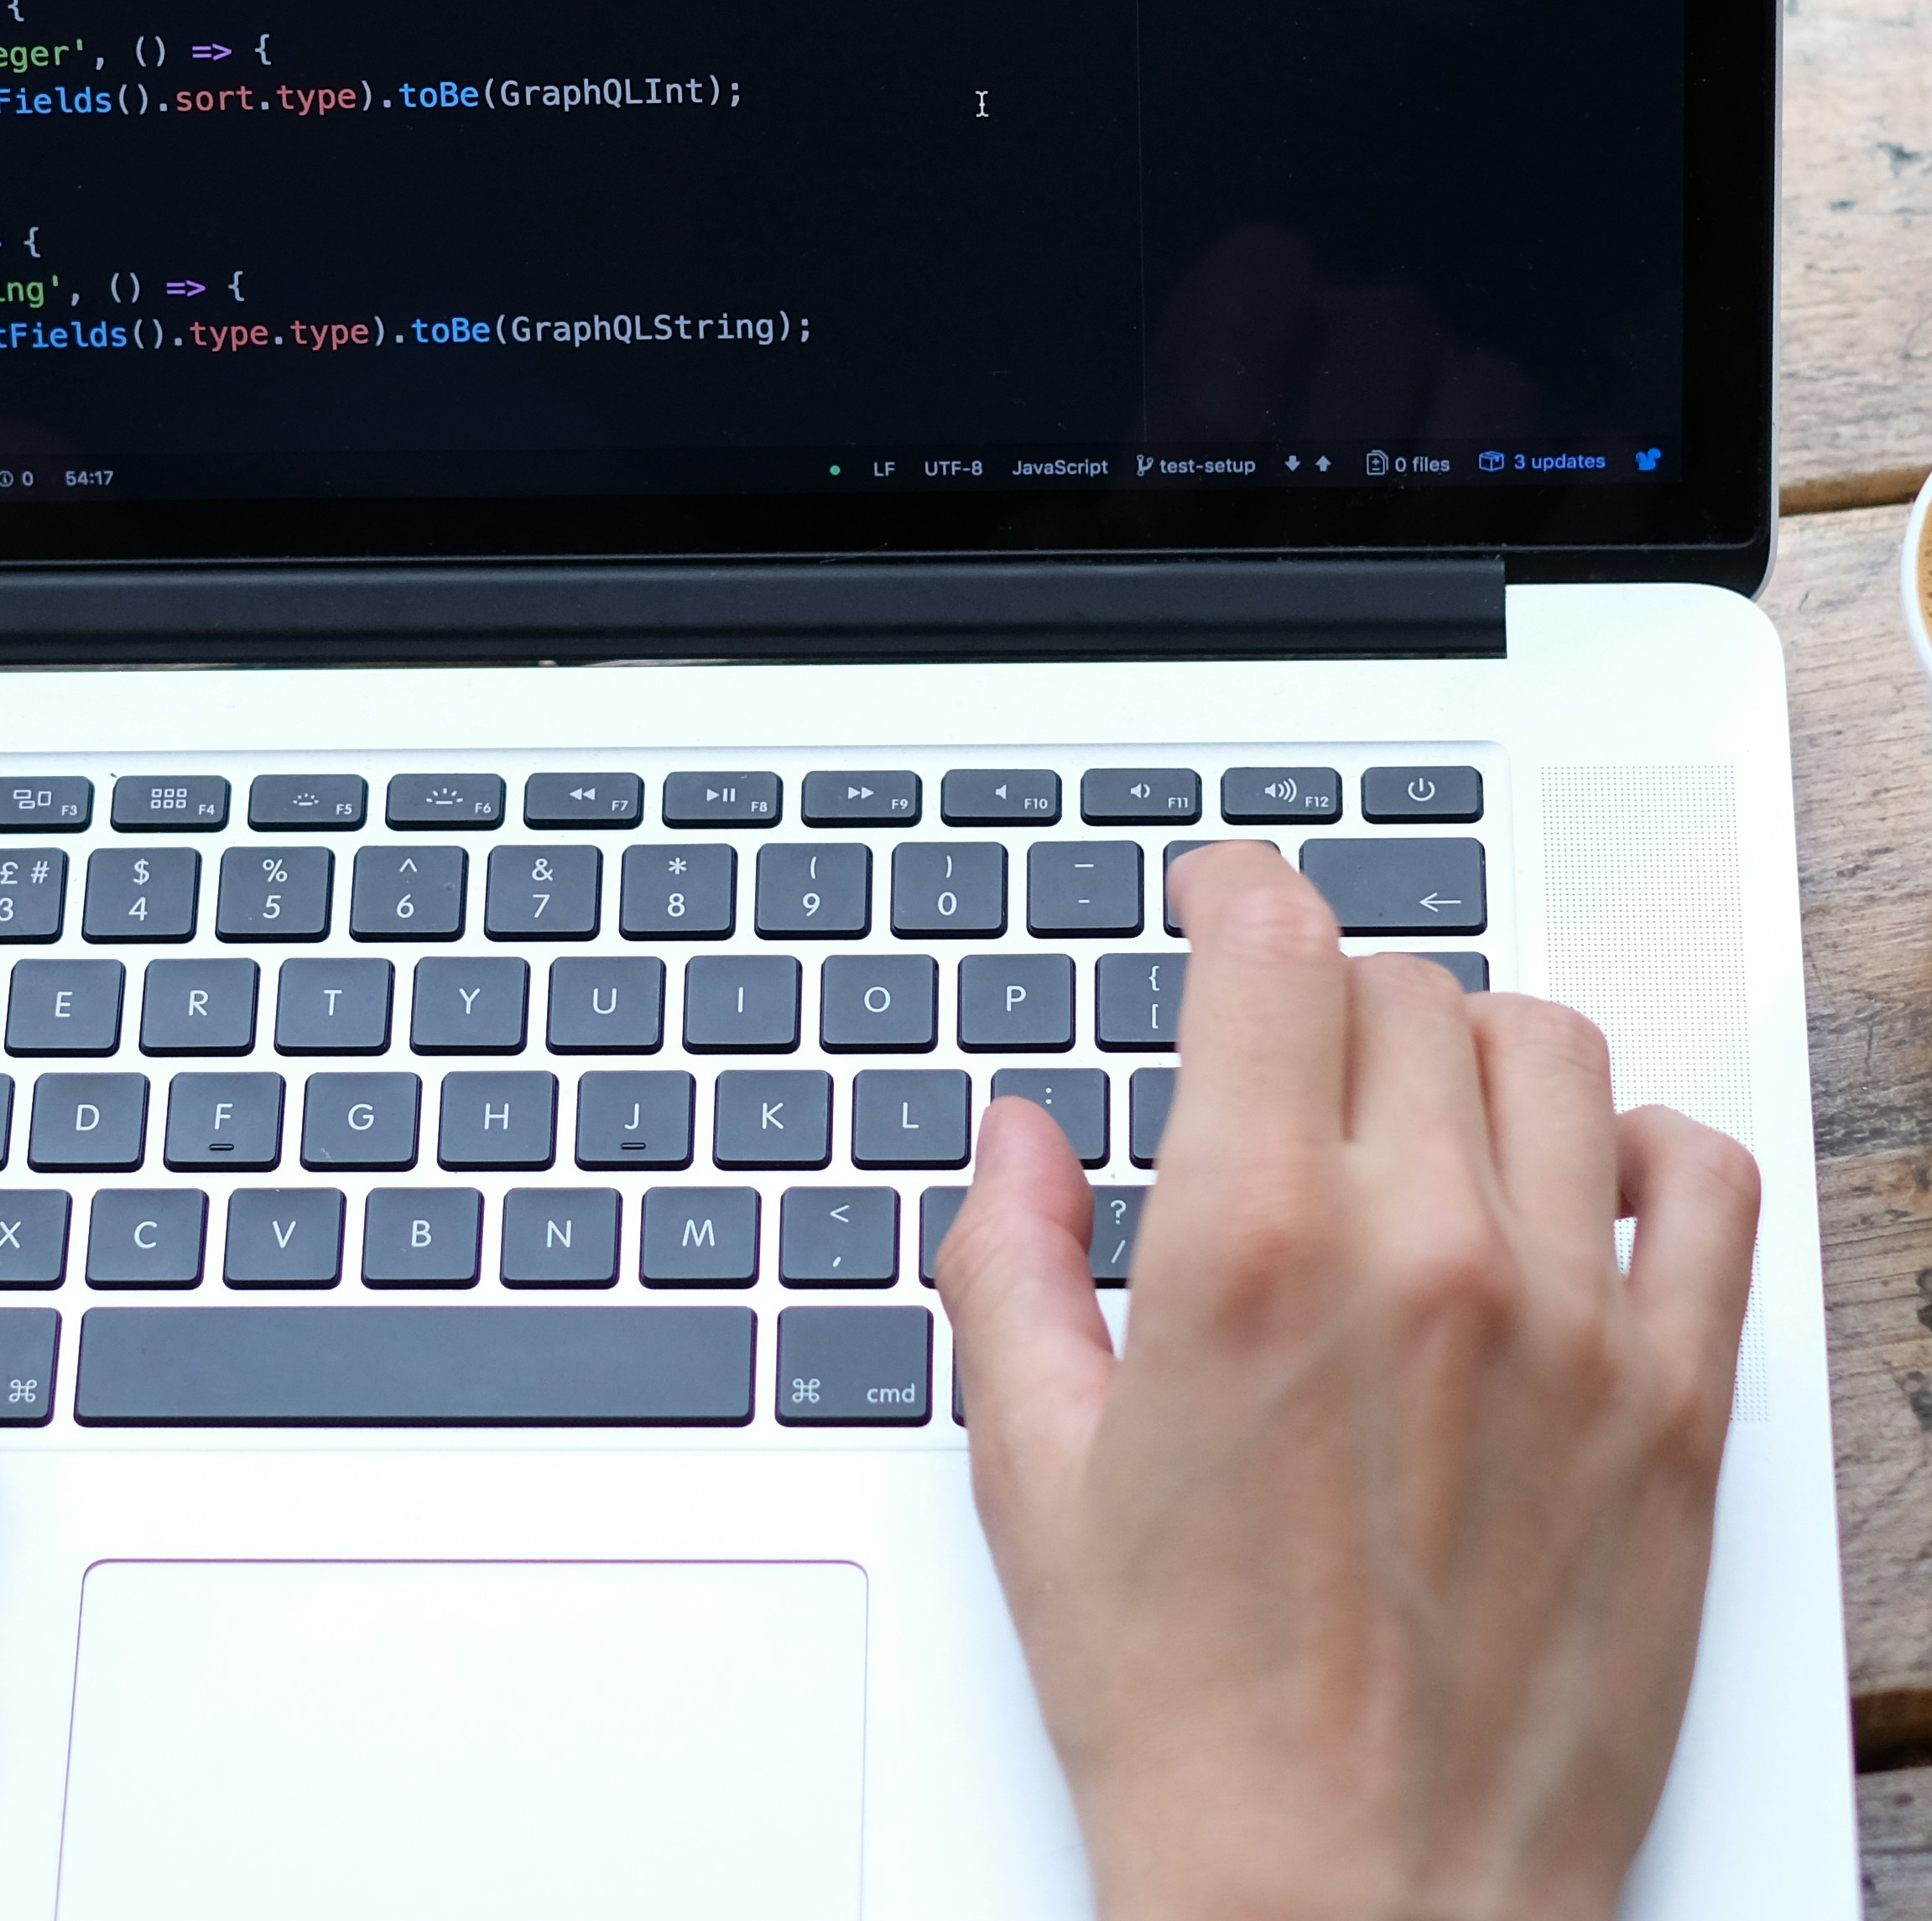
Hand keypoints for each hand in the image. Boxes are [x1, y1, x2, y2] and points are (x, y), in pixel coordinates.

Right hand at [937, 844, 1757, 1920]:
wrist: (1347, 1911)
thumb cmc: (1188, 1714)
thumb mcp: (1031, 1469)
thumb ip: (1008, 1262)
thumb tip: (1017, 1138)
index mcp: (1247, 1245)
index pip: (1271, 950)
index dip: (1234, 891)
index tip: (1218, 902)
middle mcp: (1420, 1255)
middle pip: (1399, 990)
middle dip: (1322, 997)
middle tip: (1284, 1063)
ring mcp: (1568, 1327)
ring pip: (1547, 1051)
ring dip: (1468, 1049)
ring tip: (1420, 1112)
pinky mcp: (1674, 1410)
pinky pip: (1702, 1184)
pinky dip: (1641, 1147)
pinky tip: (1573, 1187)